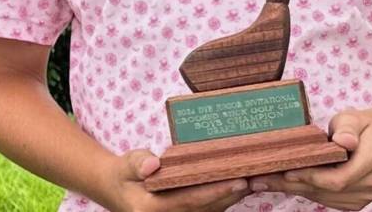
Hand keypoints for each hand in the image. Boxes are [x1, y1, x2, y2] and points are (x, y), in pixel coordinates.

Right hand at [101, 148, 251, 211]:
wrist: (117, 191)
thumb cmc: (124, 174)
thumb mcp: (126, 165)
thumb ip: (137, 163)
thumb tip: (152, 165)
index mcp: (150, 210)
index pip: (189, 200)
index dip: (215, 193)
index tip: (237, 181)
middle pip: (205, 208)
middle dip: (230, 195)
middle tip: (254, 178)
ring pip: (209, 211)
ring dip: (230, 198)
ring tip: (253, 180)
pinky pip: (207, 210)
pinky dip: (223, 199)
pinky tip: (240, 185)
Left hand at [248, 107, 371, 210]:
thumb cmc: (362, 126)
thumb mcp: (354, 118)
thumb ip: (347, 129)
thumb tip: (343, 142)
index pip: (339, 178)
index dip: (312, 177)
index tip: (288, 172)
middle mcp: (370, 184)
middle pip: (327, 191)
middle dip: (294, 185)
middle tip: (263, 179)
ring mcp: (363, 196)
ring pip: (324, 198)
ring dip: (295, 190)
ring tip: (266, 181)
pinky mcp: (354, 201)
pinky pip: (326, 199)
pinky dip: (305, 190)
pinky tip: (284, 184)